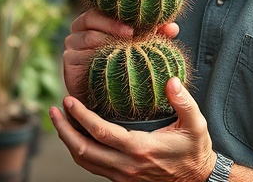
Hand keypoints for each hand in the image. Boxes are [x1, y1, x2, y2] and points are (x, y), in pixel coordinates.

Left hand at [49, 77, 215, 181]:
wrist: (199, 180)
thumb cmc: (195, 150)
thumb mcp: (196, 124)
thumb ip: (184, 102)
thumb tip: (171, 80)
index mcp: (140, 148)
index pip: (100, 133)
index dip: (81, 116)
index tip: (68, 101)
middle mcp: (126, 165)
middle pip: (83, 150)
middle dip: (64, 130)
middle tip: (53, 111)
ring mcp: (122, 175)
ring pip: (84, 162)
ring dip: (68, 141)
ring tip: (59, 121)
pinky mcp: (122, 180)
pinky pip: (93, 167)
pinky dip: (80, 151)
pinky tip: (77, 136)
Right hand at [63, 9, 179, 100]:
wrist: (104, 100)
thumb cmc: (121, 69)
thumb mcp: (139, 50)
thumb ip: (153, 37)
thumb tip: (173, 27)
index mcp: (92, 22)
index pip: (101, 9)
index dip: (118, 13)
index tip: (136, 23)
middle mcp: (78, 31)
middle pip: (91, 18)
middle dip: (112, 25)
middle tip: (132, 34)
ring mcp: (71, 47)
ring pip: (89, 37)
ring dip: (108, 41)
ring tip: (126, 48)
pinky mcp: (68, 63)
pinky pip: (82, 56)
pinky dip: (98, 57)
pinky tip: (112, 63)